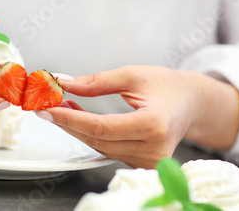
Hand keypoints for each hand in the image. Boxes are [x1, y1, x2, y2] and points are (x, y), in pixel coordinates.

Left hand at [42, 66, 238, 168]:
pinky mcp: (143, 164)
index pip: (101, 127)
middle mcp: (153, 149)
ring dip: (75, 128)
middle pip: (96, 140)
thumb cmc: (167, 86)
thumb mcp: (132, 75)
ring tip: (60, 106)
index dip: (70, 119)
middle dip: (67, 122)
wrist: (191, 103)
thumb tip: (63, 83)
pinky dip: (89, 134)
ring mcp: (149, 161)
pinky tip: (77, 118)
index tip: (47, 108)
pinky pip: (107, 149)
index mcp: (154, 125)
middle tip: (47, 104)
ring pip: (98, 146)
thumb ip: (96, 82)